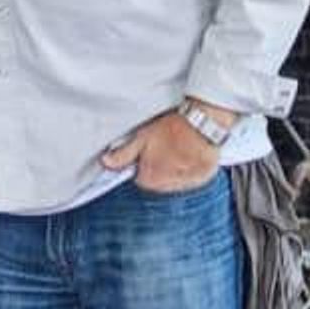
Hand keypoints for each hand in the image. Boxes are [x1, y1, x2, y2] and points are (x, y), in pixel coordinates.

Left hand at [101, 107, 226, 192]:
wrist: (203, 122)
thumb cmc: (171, 128)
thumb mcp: (142, 138)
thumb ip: (123, 154)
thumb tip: (106, 163)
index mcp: (151, 179)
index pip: (141, 177)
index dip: (144, 161)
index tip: (151, 149)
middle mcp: (169, 186)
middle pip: (160, 181)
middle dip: (161, 166)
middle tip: (167, 145)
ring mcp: (188, 183)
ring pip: (177, 180)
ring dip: (178, 168)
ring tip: (181, 147)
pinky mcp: (203, 177)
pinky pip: (195, 177)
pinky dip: (193, 168)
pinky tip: (193, 152)